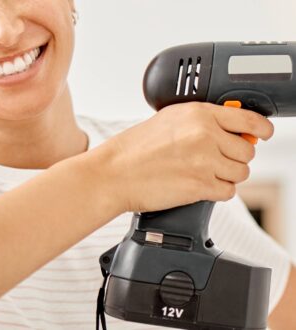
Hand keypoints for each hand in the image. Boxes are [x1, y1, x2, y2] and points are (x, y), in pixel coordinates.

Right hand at [102, 102, 273, 212]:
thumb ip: (200, 121)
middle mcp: (205, 135)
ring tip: (201, 173)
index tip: (262, 134)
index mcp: (198, 114)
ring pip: (241, 173)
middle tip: (213, 160)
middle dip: (233, 158)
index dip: (261, 129)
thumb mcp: (167, 121)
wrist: (113, 173)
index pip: (248, 119)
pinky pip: (228, 192)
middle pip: (247, 150)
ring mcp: (205, 161)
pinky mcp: (201, 186)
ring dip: (225, 176)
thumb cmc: (132, 149)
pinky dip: (216, 192)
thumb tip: (230, 129)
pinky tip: (197, 186)